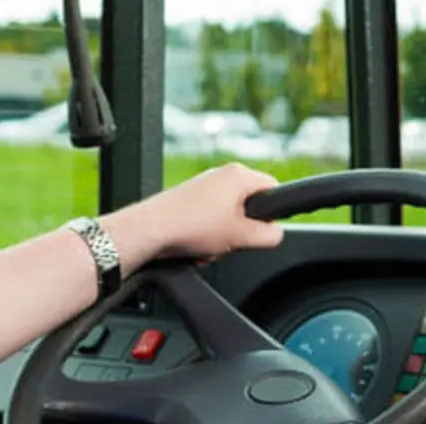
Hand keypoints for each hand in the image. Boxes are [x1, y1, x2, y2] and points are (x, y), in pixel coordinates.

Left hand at [134, 163, 283, 258]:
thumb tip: (276, 234)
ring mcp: (203, 187)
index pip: (273, 189)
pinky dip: (206, 237)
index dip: (273, 214)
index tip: (263, 231)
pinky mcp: (188, 200)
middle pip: (249, 207)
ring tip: (209, 247)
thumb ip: (269, 235)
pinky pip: (209, 221)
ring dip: (222, 239)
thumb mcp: (241, 236)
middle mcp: (220, 175)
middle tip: (230, 242)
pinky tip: (195, 247)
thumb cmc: (190, 226)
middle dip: (242, 231)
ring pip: (228, 218)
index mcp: (238, 175)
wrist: (149, 231)